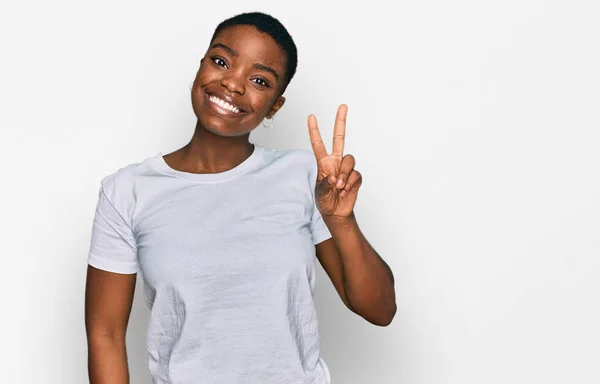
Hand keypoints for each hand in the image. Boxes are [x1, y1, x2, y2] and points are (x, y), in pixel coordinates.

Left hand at [308, 104, 361, 218]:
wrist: (336, 212)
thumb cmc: (325, 200)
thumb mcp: (319, 192)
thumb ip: (325, 184)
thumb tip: (334, 177)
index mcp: (323, 163)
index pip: (318, 144)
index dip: (314, 131)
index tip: (311, 116)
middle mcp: (335, 161)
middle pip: (339, 138)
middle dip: (340, 121)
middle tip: (343, 106)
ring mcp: (346, 168)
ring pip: (349, 160)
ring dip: (344, 174)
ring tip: (339, 187)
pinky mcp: (355, 176)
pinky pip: (355, 175)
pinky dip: (349, 184)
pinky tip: (345, 191)